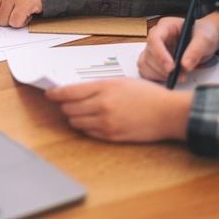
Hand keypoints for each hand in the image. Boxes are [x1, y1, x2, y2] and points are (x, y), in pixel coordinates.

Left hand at [45, 78, 192, 141]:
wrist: (168, 113)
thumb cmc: (147, 95)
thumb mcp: (120, 82)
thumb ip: (97, 87)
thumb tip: (76, 90)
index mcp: (104, 87)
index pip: (68, 92)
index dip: (55, 94)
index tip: (50, 94)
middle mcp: (102, 105)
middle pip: (68, 108)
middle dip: (65, 106)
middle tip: (67, 103)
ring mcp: (106, 122)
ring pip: (75, 122)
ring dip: (74, 117)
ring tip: (80, 112)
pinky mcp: (111, 136)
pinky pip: (88, 132)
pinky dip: (86, 127)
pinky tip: (93, 121)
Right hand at [138, 11, 218, 81]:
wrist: (204, 41)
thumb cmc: (203, 34)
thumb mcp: (205, 38)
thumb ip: (196, 50)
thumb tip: (185, 65)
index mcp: (165, 26)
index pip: (155, 39)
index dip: (160, 54)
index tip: (171, 68)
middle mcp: (156, 37)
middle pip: (149, 54)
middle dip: (163, 68)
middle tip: (180, 75)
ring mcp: (153, 49)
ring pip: (145, 63)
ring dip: (159, 74)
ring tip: (178, 76)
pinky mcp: (153, 60)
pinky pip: (146, 70)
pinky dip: (156, 77)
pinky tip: (170, 77)